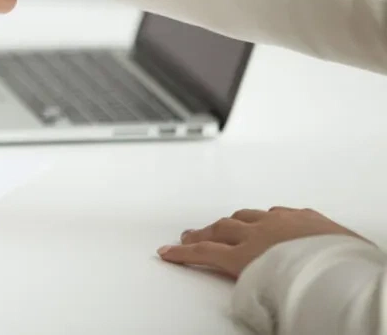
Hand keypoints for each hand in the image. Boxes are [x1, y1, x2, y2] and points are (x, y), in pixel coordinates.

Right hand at [158, 206, 365, 278]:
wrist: (346, 274)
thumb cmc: (309, 289)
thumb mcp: (268, 300)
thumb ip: (249, 292)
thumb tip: (240, 297)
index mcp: (246, 256)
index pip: (205, 252)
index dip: (181, 253)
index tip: (166, 251)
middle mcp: (260, 234)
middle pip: (221, 229)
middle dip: (200, 232)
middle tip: (188, 235)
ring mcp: (283, 221)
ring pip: (247, 215)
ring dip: (232, 221)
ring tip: (225, 225)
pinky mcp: (306, 217)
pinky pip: (278, 212)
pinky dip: (267, 217)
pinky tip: (269, 219)